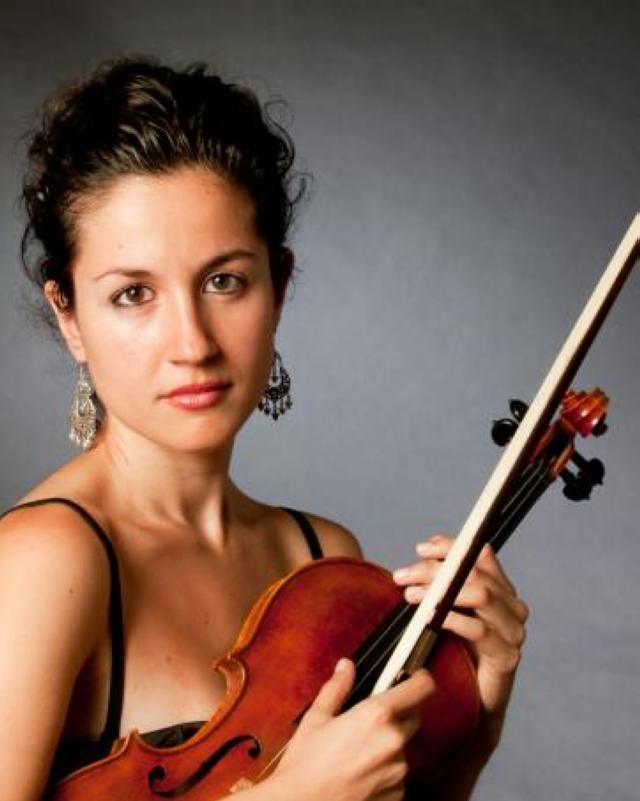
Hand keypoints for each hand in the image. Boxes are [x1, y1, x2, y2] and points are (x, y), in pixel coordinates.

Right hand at [272, 658, 434, 800]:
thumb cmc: (305, 765)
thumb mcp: (316, 718)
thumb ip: (337, 688)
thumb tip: (346, 667)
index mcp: (376, 716)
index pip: (421, 688)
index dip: (420, 680)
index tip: (415, 678)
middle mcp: (393, 741)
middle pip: (414, 717)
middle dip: (398, 714)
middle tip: (372, 720)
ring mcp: (398, 771)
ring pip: (404, 747)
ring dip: (390, 745)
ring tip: (359, 752)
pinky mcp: (397, 795)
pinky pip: (398, 774)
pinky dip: (386, 770)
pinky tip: (362, 772)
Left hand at [393, 535, 528, 748]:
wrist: (471, 706)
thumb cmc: (457, 655)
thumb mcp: (448, 611)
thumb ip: (444, 582)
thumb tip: (427, 548)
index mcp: (501, 591)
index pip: (480, 556)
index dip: (451, 547)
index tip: (420, 549)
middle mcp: (512, 607)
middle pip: (475, 573)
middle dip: (435, 570)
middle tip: (402, 575)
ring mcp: (513, 632)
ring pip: (480, 596)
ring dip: (440, 591)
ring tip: (409, 595)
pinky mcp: (507, 656)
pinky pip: (479, 629)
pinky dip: (451, 618)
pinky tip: (429, 618)